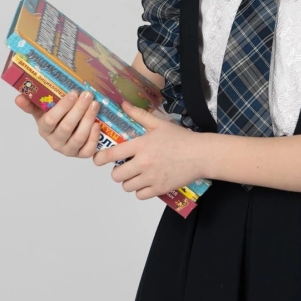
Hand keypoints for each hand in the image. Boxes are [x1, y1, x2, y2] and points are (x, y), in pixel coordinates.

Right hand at [15, 88, 100, 157]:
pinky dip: (93, 137)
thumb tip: (18, 97)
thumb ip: (32, 104)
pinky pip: (88, 150)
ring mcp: (68, 150)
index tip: (73, 93)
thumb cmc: (57, 119)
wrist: (67, 134)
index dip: (62, 107)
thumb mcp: (43, 111)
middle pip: (67, 127)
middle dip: (79, 109)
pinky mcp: (81, 155)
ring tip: (95, 104)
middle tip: (87, 95)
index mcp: (44, 130)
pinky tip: (97, 124)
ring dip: (88, 119)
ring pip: (79, 137)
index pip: (51, 120)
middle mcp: (55, 142)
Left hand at [92, 100, 207, 199]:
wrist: (201, 155)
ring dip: (129, 181)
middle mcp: (143, 163)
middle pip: (116, 175)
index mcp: (141, 145)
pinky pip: (140, 195)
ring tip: (137, 175)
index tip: (99, 159)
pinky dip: (141, 190)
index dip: (100, 158)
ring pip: (127, 187)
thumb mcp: (159, 124)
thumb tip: (123, 105)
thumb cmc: (181, 138)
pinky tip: (147, 182)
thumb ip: (139, 115)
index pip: (111, 155)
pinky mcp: (159, 189)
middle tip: (126, 167)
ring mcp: (151, 177)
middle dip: (118, 172)